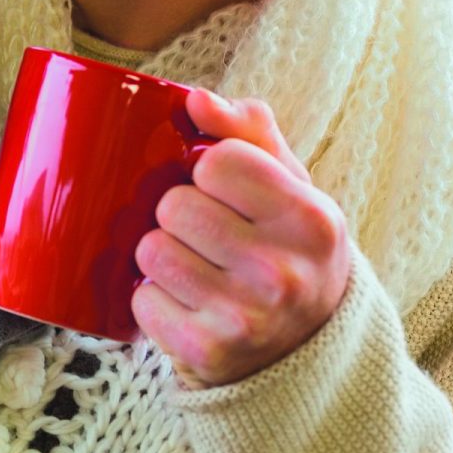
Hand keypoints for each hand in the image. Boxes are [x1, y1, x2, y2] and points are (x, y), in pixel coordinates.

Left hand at [132, 91, 350, 387]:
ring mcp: (245, 317)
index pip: (215, 160)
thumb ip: (250, 133)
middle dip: (180, 217)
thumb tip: (197, 98)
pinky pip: (141, 300)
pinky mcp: (206, 352)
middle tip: (210, 238)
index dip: (208, 172)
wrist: (306, 354)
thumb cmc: (288, 250)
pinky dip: (155, 301)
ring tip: (197, 271)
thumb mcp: (291, 189)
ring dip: (162, 257)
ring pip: (150, 250)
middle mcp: (282, 270)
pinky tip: (189, 307)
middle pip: (173, 205)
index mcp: (311, 218)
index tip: (226, 194)